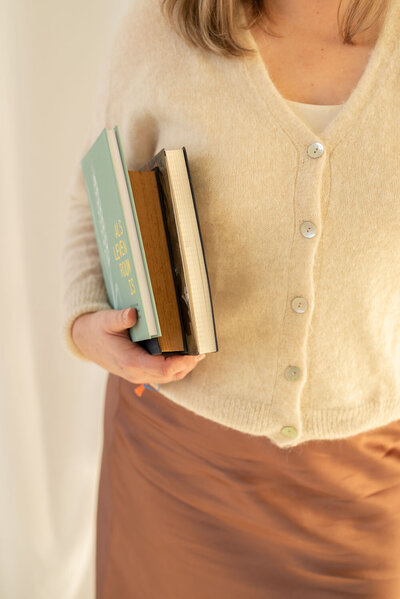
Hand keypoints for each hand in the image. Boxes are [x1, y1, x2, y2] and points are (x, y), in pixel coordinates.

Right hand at [71, 307, 205, 383]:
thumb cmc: (97, 329)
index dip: (182, 362)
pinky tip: (186, 353)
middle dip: (188, 363)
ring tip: (198, 350)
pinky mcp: (141, 372)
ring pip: (170, 377)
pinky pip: (164, 374)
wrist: (86, 341)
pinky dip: (177, 366)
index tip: (196, 351)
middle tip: (203, 347)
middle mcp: (136, 373)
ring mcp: (139, 375)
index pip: (162, 369)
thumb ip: (119, 318)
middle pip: (171, 375)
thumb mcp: (105, 320)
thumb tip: (132, 314)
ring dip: (185, 366)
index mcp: (130, 362)